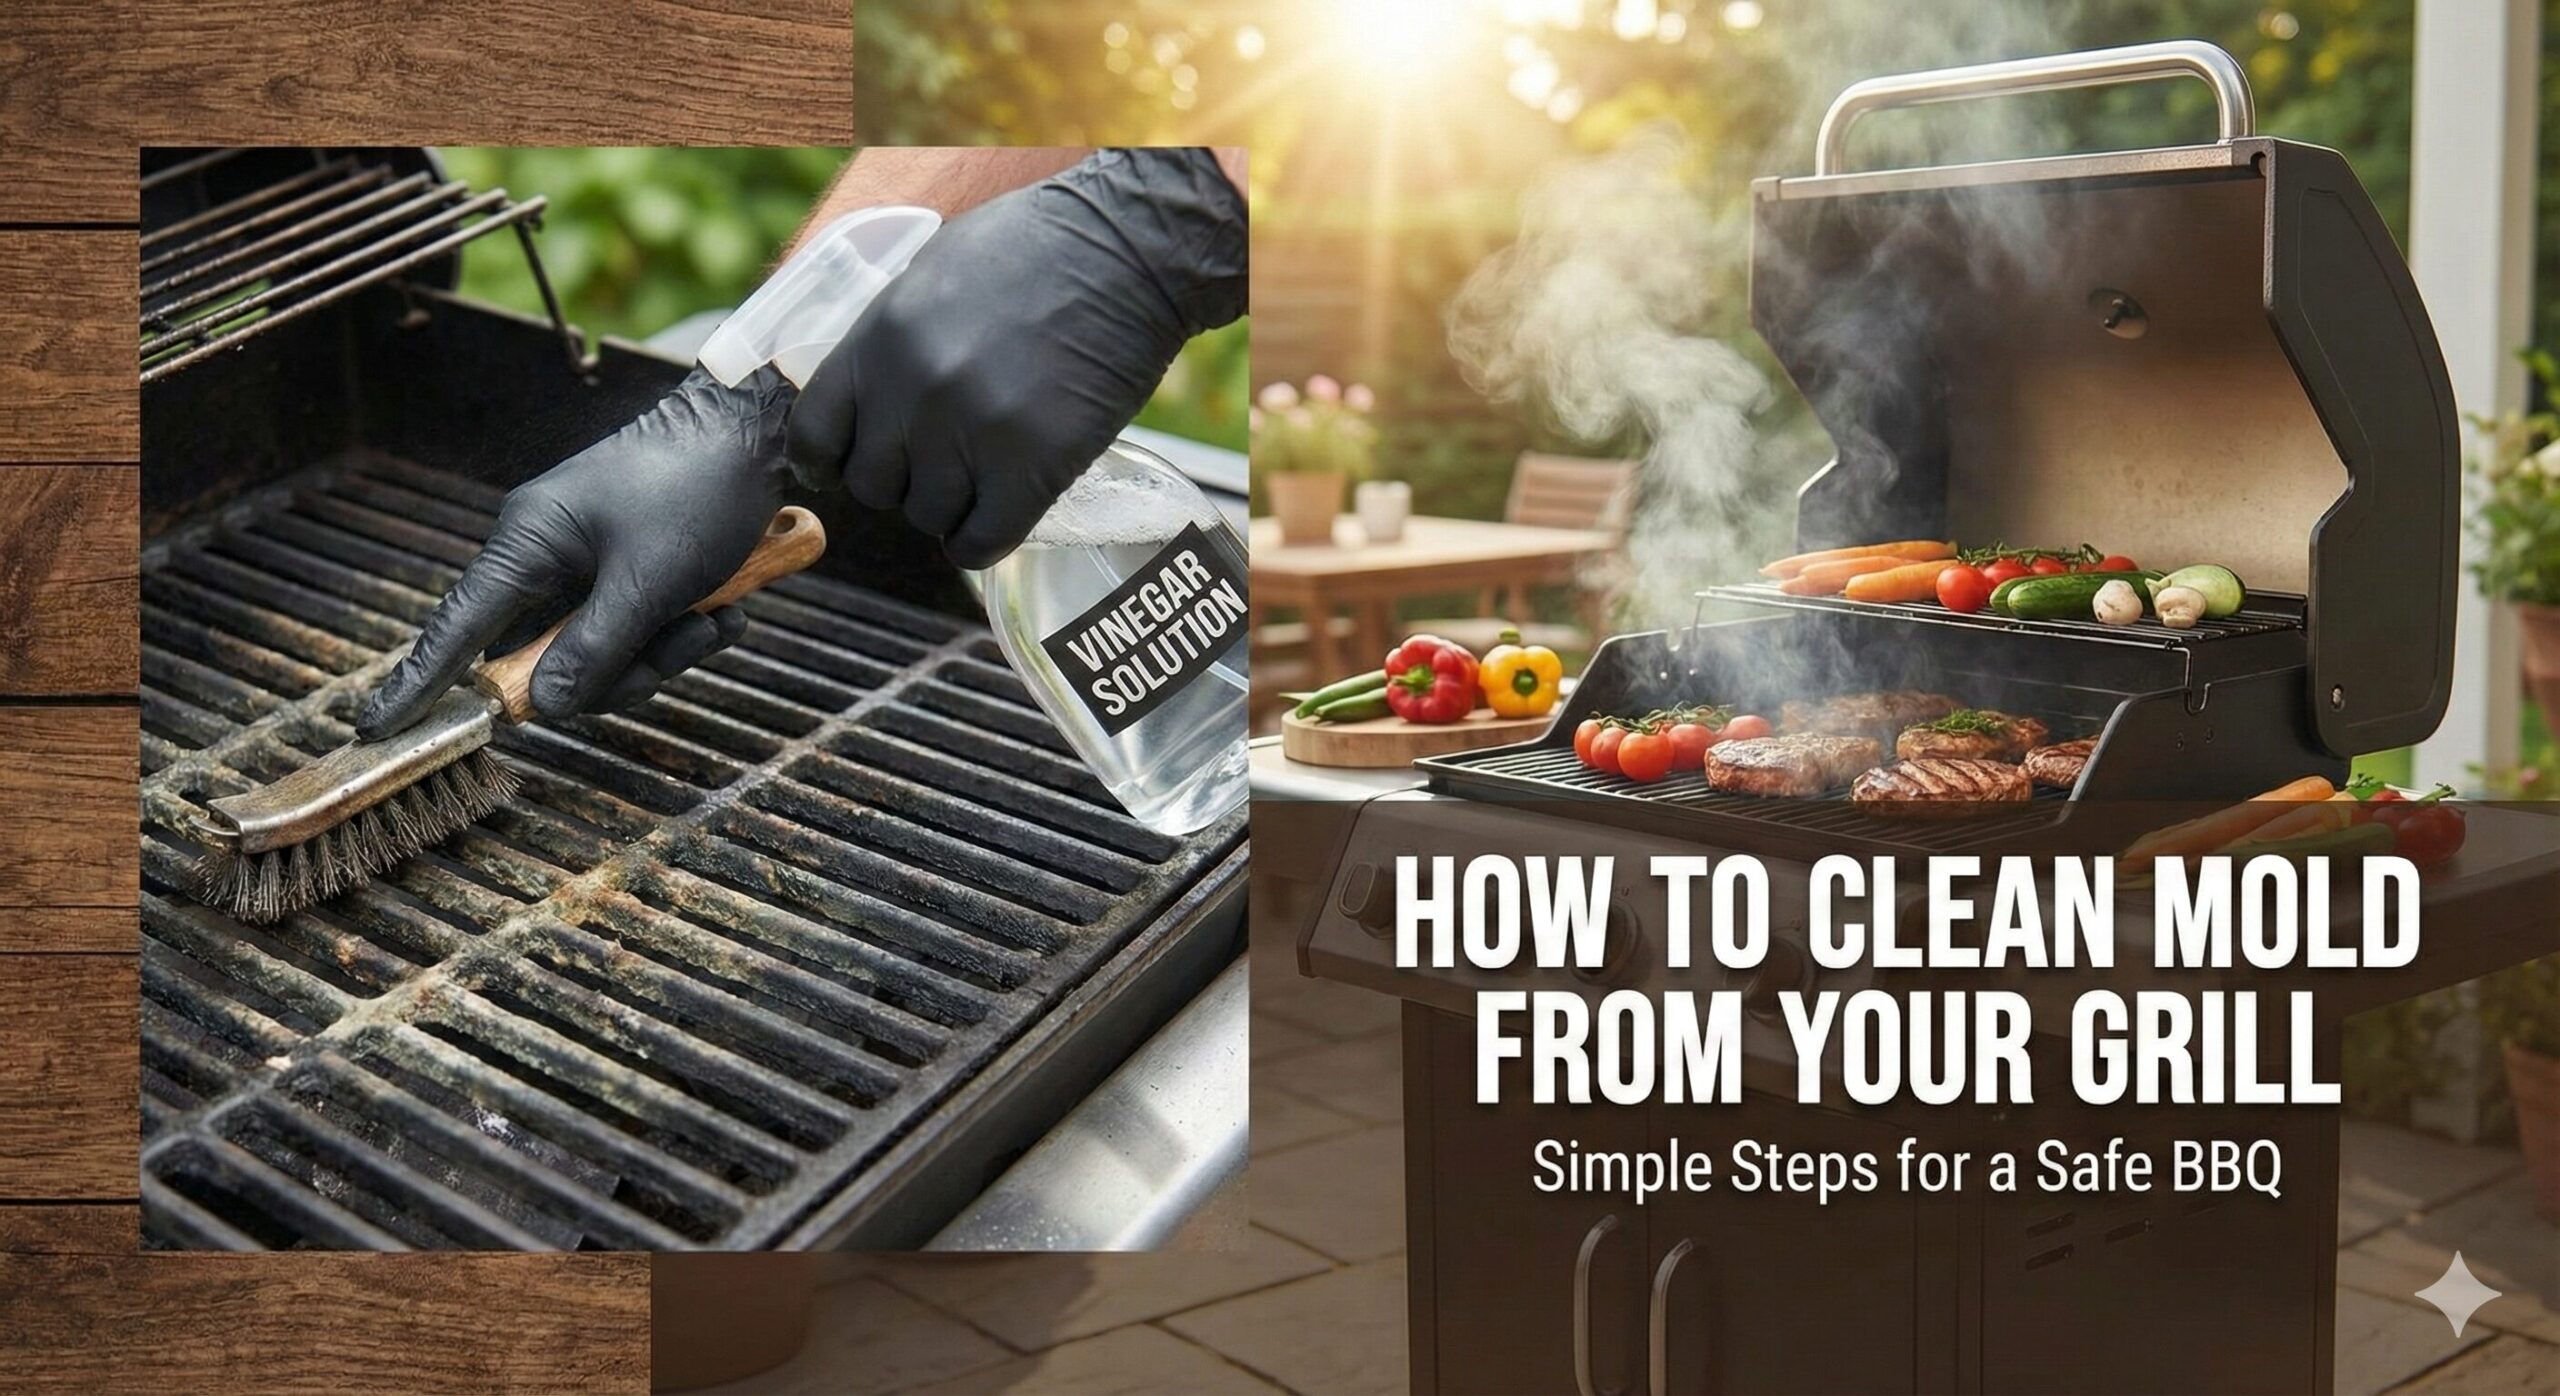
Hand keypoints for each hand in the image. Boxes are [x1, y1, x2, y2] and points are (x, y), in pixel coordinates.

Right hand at [356, 366, 793, 738]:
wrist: (758, 431)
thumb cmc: (696, 489)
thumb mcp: (648, 582)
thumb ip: (593, 651)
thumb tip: (541, 706)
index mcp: (526, 542)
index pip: (456, 626)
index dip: (420, 681)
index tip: (377, 728)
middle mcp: (546, 553)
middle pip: (548, 656)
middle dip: (622, 670)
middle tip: (683, 644)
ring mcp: (589, 562)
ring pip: (604, 651)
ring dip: (668, 650)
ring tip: (718, 617)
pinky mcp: (629, 569)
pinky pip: (640, 630)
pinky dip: (687, 630)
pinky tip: (729, 608)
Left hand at [786, 148, 1246, 567]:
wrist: (1130, 250)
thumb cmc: (1037, 248)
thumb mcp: (931, 275)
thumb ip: (889, 341)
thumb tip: (865, 397)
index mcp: (879, 340)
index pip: (814, 435)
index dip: (830, 461)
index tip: (849, 467)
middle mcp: (914, 392)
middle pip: (872, 487)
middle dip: (903, 480)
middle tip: (944, 459)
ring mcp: (972, 433)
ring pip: (928, 518)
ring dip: (953, 507)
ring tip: (985, 475)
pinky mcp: (1032, 466)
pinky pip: (982, 541)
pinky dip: (987, 539)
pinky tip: (1004, 512)